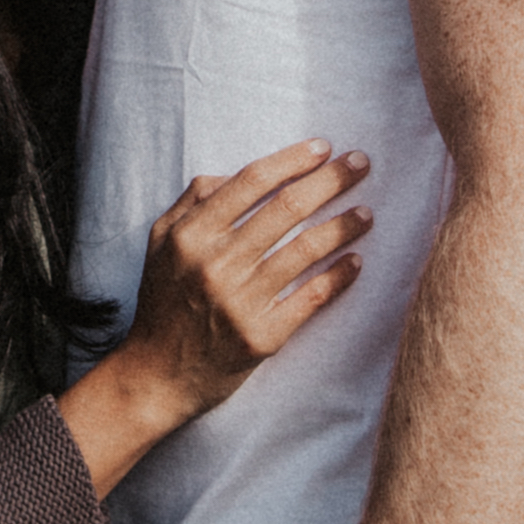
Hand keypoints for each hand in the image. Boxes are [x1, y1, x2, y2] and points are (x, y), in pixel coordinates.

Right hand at [121, 139, 371, 424]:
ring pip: (305, 250)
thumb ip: (192, 203)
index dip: (292, 160)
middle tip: (361, 164)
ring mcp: (241, 302)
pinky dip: (338, 277)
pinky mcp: (262, 337)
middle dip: (330, 180)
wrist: (156, 376)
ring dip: (343, 226)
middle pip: (286, 209)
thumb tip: (231, 175)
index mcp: (192, 235)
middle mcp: (216, 264)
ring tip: (367, 213)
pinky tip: (355, 261)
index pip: (251, 182)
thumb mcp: (160, 243)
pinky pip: (310, 298)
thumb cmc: (163, 303)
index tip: (323, 147)